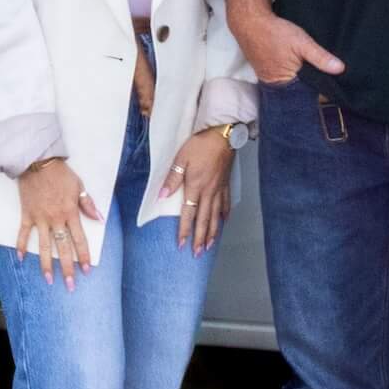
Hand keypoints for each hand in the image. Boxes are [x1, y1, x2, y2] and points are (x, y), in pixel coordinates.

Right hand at [14, 159, 101, 288]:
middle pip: (63, 248)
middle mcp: (55, 219)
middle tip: (70, 285)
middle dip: (67, 268)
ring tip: (48, 279)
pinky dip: (20, 245)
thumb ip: (87, 204)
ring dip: (46, 264)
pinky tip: (20, 258)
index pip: (79, 239)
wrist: (37, 162)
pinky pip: (23, 233)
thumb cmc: (60, 173)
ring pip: (43, 246)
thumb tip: (99, 219)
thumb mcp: (79, 186)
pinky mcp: (27, 214)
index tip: (87, 270)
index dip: (84, 256)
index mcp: (70, 213)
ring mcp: (40, 218)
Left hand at [159, 126, 236, 254]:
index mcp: (196, 187)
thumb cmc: (200, 145)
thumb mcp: (181, 158)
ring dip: (212, 232)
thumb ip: (172, 178)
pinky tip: (224, 221)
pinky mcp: (226, 183)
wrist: (223, 135)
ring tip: (210, 245)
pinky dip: (225, 214)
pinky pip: (226, 203)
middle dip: (200, 238)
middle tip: (198, 253)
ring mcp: (219, 189)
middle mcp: (209, 192)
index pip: (189, 214)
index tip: (182, 244)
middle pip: (204, 220)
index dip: (185, 230)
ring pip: (216, 216)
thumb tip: (162, 195)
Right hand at [230, 6, 344, 85]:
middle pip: (298, 90)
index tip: (333, 85)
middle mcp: (275, 85)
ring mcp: (267, 77)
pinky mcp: (264, 69)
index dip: (320, 90)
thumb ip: (320, 57)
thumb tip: (340, 69)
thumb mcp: (302, 43)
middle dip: (311, 84)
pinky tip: (297, 63)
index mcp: (285, 83)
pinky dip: (291, 71)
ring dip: (301, 77)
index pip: (307, 96)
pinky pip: (282, 75)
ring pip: (290, 82)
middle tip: (326, 75)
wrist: (249, 21)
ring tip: (311, 68)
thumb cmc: (274, 32)